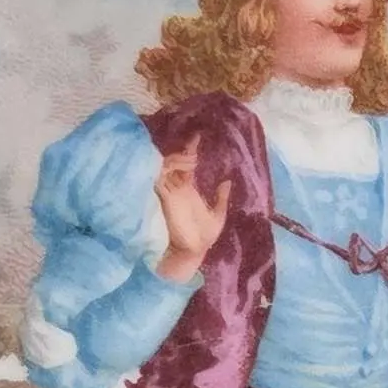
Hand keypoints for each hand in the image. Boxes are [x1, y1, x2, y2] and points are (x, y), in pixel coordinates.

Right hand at [152, 144, 231, 281]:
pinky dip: (170, 169)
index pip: (186, 165)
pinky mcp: (165, 199)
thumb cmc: (204, 236)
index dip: (189, 150)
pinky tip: (185, 169)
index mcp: (188, 190)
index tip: (197, 137)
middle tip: (194, 151)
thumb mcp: (218, 214)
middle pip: (172, 162)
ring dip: (177, 159)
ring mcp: (170, 193)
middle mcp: (177, 189)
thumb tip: (228, 182)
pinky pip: (160, 178)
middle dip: (182, 153)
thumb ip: (221, 198)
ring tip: (192, 160)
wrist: (194, 250)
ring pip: (165, 166)